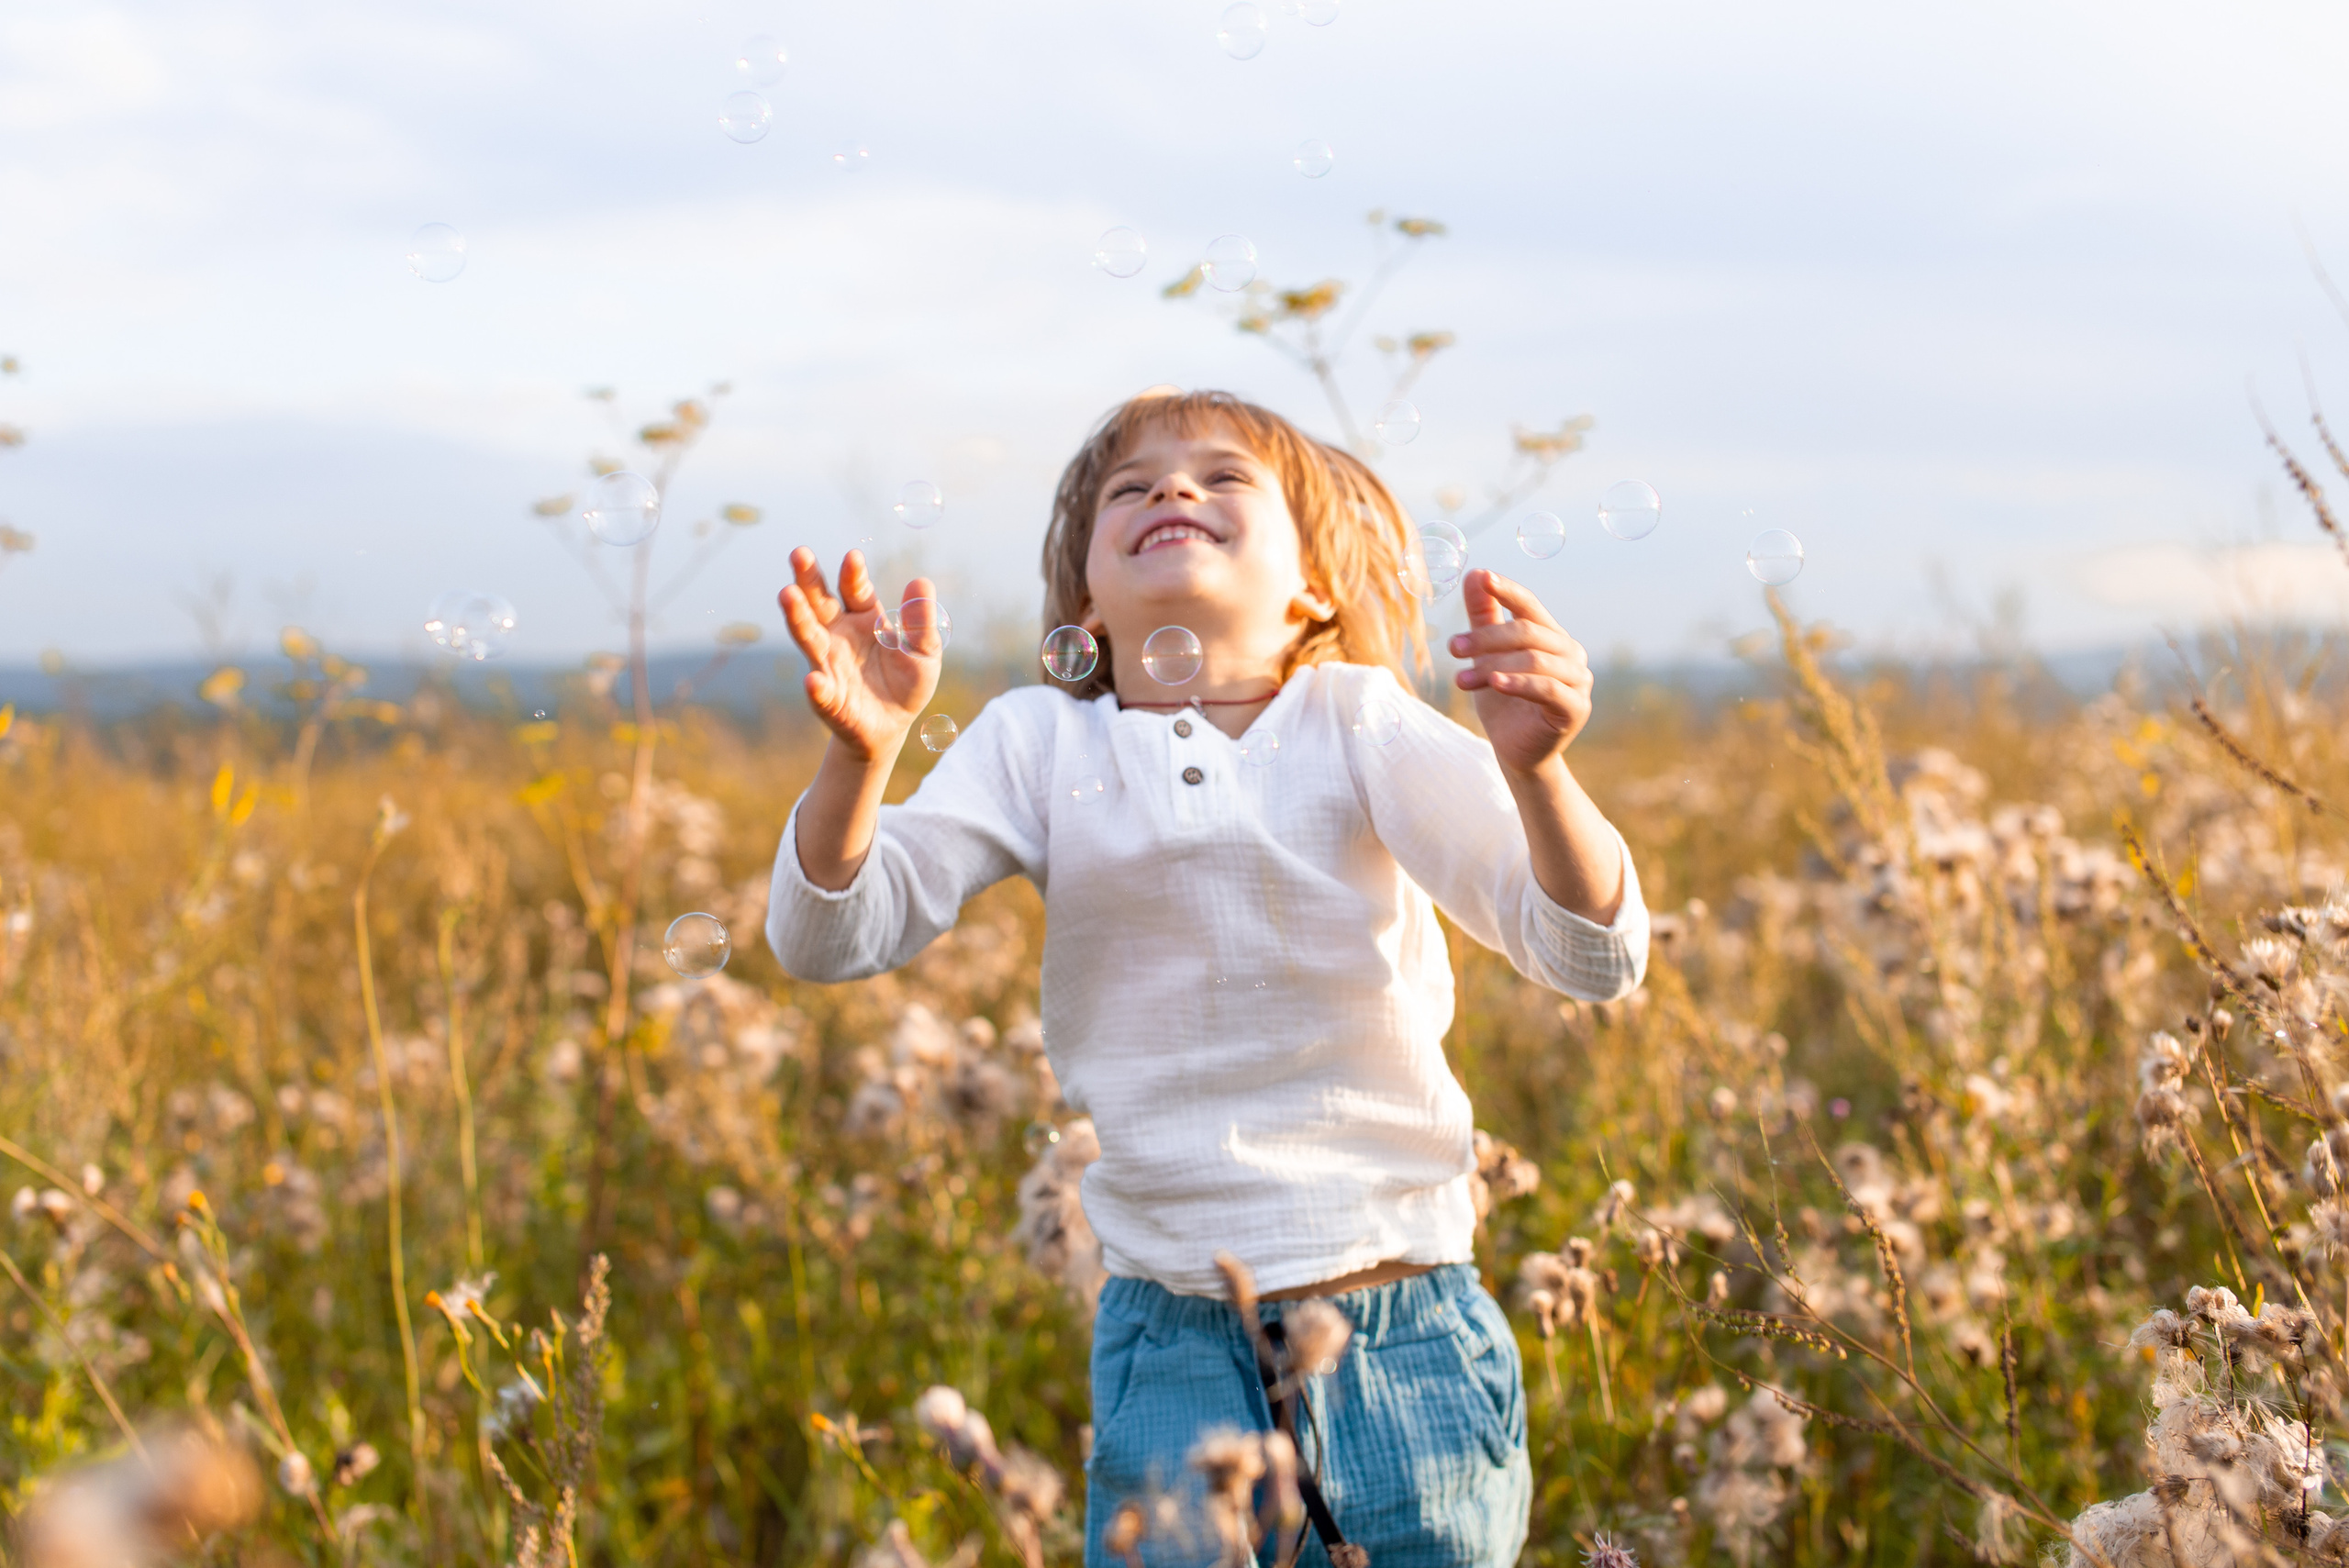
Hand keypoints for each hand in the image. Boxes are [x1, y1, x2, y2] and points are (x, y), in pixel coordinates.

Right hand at [778, 547, 941, 761]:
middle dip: (808, 579)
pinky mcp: (828, 698)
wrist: (893, 724)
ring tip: (787, 595)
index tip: (853, 557)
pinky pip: (821, 691)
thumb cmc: (907, 681)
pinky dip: (817, 687)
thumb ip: (921, 622)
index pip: (855, 589)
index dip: (853, 573)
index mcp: (863, 617)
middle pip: (819, 603)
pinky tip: (814, 680)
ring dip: (797, 618)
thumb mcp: (924, 651)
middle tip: (799, 553)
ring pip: (809, 638)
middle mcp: (838, 634)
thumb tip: (922, 581)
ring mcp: (828, 664)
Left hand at [1449, 568, 1592, 775]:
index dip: (1507, 590)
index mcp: (1552, 636)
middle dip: (1486, 638)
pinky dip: (1519, 683)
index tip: (1481, 576)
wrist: (1516, 752)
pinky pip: (1547, 689)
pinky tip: (1495, 684)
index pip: (1530, 606)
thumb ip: (1483, 617)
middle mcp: (1570, 653)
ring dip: (1493, 666)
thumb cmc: (1503, 703)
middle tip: (1452, 647)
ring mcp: (1578, 681)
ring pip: (1534, 660)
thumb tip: (1474, 573)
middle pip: (1527, 633)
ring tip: (1460, 679)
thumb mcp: (1486, 657)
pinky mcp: (1575, 708)